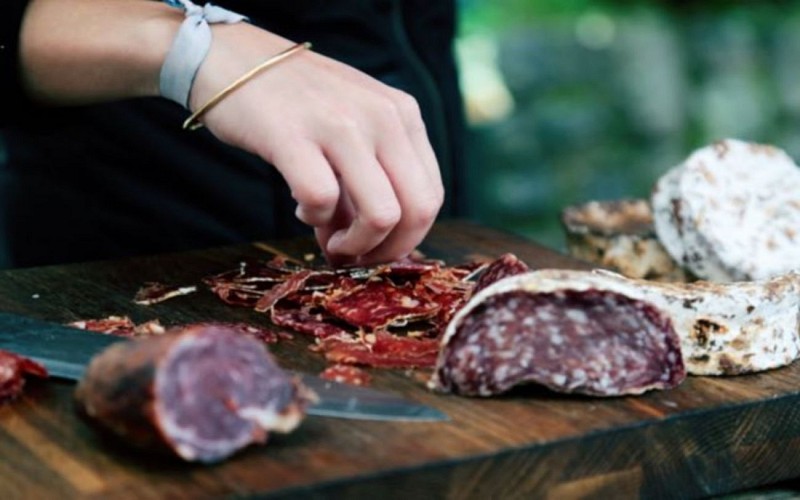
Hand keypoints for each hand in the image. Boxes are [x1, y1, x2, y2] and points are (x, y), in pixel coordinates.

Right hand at [190, 24, 444, 265]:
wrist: (233, 60)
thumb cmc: (296, 102)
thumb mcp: (353, 125)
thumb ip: (371, 178)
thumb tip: (372, 245)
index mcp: (403, 115)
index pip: (431, 195)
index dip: (407, 237)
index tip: (376, 249)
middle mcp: (382, 116)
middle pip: (417, 210)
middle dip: (387, 250)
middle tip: (356, 257)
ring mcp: (341, 125)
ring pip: (381, 215)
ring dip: (355, 245)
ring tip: (329, 241)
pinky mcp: (294, 137)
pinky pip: (322, 201)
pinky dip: (314, 218)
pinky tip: (301, 208)